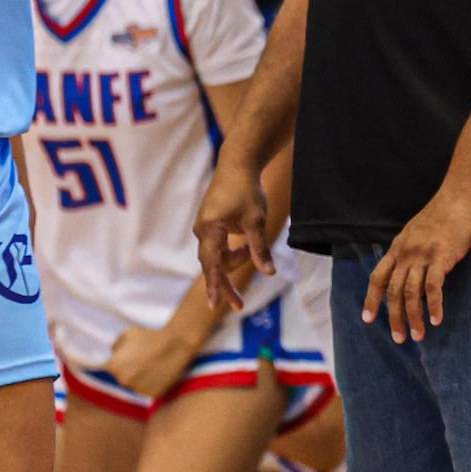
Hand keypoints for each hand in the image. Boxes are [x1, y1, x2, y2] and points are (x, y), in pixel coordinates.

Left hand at [105, 321, 195, 400]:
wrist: (176, 344)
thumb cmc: (151, 336)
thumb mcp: (127, 334)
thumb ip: (115, 346)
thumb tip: (111, 354)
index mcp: (114, 366)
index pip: (107, 369)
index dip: (117, 364)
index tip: (125, 359)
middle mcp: (123, 380)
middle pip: (121, 378)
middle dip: (128, 371)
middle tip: (141, 361)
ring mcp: (138, 389)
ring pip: (134, 386)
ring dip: (139, 379)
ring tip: (151, 366)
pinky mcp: (152, 395)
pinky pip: (147, 391)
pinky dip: (151, 384)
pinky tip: (158, 373)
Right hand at [194, 155, 272, 313]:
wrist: (237, 165)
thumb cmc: (247, 191)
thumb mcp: (256, 221)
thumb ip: (260, 249)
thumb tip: (269, 274)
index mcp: (210, 229)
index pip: (212, 264)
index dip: (215, 286)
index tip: (215, 306)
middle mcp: (201, 230)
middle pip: (212, 265)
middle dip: (225, 284)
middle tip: (239, 306)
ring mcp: (203, 228)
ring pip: (217, 257)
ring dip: (235, 261)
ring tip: (251, 251)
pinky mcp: (209, 225)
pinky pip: (218, 247)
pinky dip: (232, 253)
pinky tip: (244, 249)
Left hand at [361, 188, 470, 342]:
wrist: (459, 198)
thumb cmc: (442, 215)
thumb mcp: (416, 232)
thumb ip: (409, 250)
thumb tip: (408, 270)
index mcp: (397, 248)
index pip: (378, 277)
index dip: (371, 299)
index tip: (368, 319)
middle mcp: (405, 253)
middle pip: (393, 291)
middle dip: (394, 318)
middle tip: (399, 338)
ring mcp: (422, 256)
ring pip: (411, 294)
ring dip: (414, 318)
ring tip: (418, 336)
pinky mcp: (442, 258)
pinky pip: (433, 288)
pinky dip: (434, 306)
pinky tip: (437, 320)